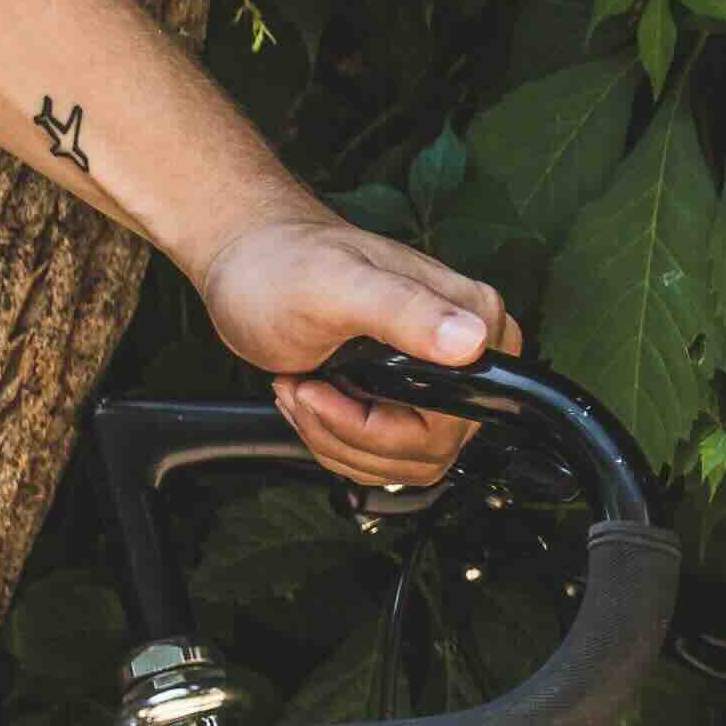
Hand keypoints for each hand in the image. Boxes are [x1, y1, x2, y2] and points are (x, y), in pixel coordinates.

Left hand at [188, 206, 518, 485]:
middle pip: (432, 447)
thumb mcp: (337, 285)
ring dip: (338, 439)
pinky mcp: (412, 400)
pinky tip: (314, 397)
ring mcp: (440, 382)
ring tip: (302, 390)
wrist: (252, 266)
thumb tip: (471, 342)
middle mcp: (468, 353)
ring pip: (408, 461)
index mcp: (474, 318)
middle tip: (305, 390)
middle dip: (351, 432)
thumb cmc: (285, 265)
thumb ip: (405, 310)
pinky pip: (389, 457)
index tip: (324, 389)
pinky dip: (338, 440)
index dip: (385, 424)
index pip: (458, 415)